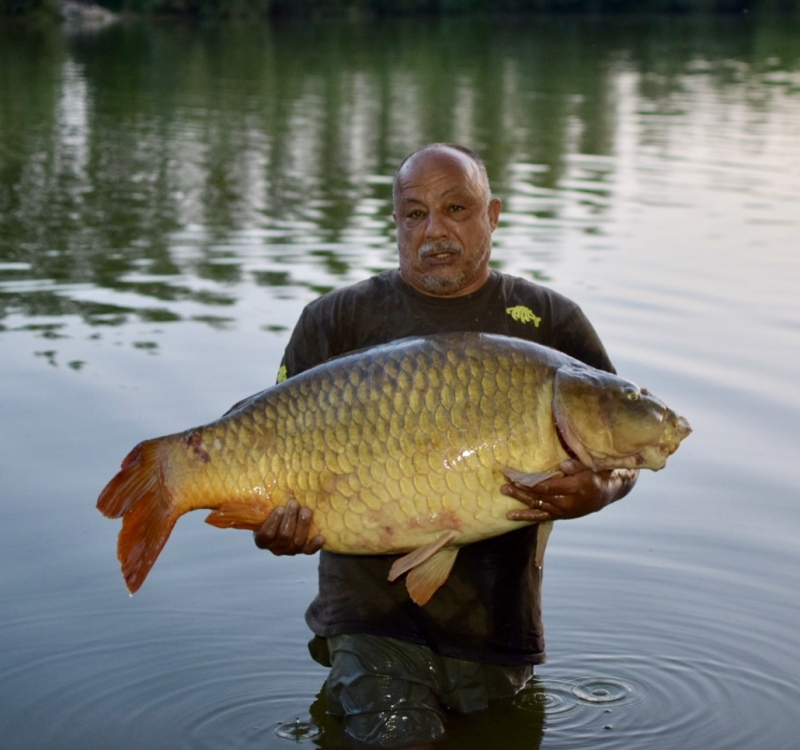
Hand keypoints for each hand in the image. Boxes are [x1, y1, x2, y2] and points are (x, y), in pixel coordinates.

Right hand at [253, 499, 323, 554]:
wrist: (285, 522)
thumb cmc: (272, 510)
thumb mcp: (264, 506)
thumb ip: (260, 498)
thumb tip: (248, 473)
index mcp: (262, 539)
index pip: (266, 535)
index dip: (273, 523)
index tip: (279, 508)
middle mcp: (275, 548)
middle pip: (284, 537)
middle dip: (290, 519)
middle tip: (294, 504)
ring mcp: (289, 550)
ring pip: (297, 542)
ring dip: (303, 525)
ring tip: (306, 510)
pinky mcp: (303, 550)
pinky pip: (309, 551)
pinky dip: (315, 545)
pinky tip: (321, 536)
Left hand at [502, 459, 637, 522]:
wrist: (606, 492)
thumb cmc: (596, 474)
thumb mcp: (590, 466)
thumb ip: (576, 466)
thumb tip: (563, 465)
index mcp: (574, 489)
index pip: (546, 487)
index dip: (529, 482)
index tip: (515, 476)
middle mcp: (566, 503)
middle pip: (538, 496)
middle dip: (520, 489)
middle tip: (504, 483)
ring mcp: (562, 511)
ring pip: (537, 505)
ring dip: (519, 499)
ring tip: (505, 491)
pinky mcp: (559, 515)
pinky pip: (540, 516)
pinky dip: (525, 516)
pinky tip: (511, 516)